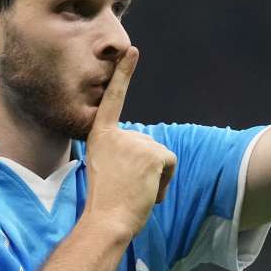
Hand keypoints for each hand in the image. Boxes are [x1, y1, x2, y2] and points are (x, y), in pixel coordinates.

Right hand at [82, 47, 177, 236]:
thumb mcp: (107, 169)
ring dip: (155, 177)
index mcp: (100, 136)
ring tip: (135, 192)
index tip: (131, 51)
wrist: (106, 220)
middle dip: (145, 169)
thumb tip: (149, 154)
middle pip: (147, 145)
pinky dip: (165, 181)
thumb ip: (122, 154)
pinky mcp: (153, 153)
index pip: (113, 100)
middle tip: (126, 188)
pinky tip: (149, 192)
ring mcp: (136, 142)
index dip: (124, 75)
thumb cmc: (106, 203)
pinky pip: (170, 164)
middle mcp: (117, 134)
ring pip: (160, 156)